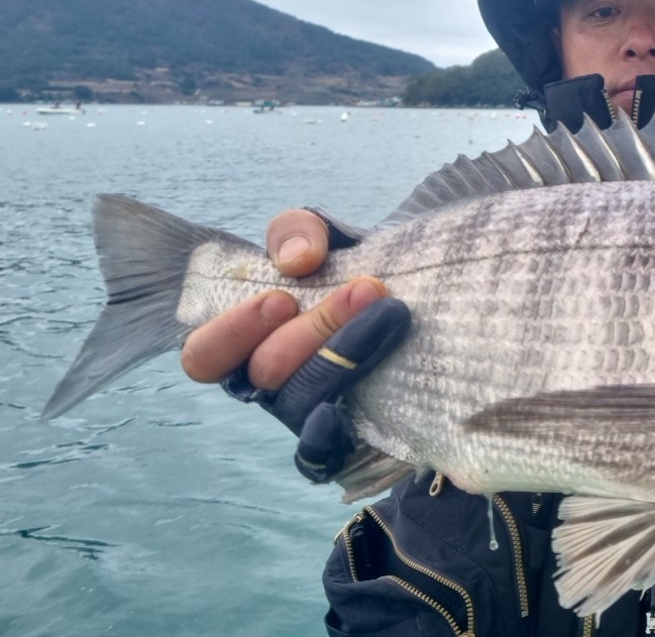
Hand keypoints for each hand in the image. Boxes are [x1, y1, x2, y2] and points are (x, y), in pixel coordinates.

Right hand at [180, 209, 396, 478]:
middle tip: (366, 289)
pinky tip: (341, 411)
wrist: (415, 301)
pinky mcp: (340, 439)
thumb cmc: (345, 272)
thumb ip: (298, 233)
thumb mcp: (318, 240)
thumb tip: (298, 260)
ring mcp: (301, 414)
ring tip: (391, 310)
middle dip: (314, 329)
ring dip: (345, 352)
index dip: (234, 330)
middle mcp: (265, 384)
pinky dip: (323, 436)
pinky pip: (318, 455)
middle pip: (266, 372)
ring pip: (303, 397)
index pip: (204, 356)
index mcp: (244, 342)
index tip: (282, 298)